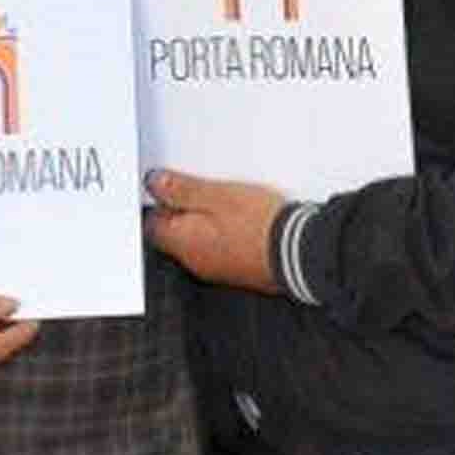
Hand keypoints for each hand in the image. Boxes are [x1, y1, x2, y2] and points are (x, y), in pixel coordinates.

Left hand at [144, 169, 285, 290]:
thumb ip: (183, 190)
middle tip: (204, 190)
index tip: (174, 184)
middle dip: (185, 211)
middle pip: (177, 233)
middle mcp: (196, 261)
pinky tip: (244, 221)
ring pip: (201, 241)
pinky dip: (227, 234)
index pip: (154, 224)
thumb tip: (155, 183)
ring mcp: (219, 269)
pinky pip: (223, 249)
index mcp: (184, 243)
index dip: (162, 201)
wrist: (300, 252)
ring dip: (208, 222)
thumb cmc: (260, 225)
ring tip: (228, 202)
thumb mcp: (217, 195)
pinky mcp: (240, 271)